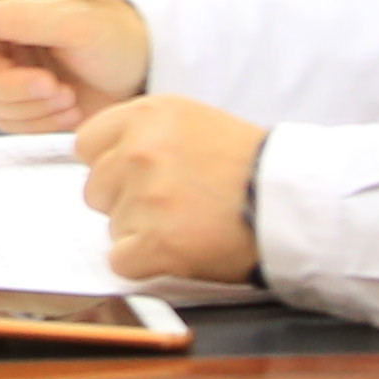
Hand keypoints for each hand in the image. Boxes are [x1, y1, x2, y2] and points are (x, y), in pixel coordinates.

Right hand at [0, 0, 150, 133]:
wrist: (147, 79)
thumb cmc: (124, 39)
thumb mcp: (78, 22)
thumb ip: (22, 16)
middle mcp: (7, 24)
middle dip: (6, 82)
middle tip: (48, 84)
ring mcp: (12, 61)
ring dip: (24, 104)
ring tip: (65, 95)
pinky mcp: (20, 95)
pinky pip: (1, 117)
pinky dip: (33, 121)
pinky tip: (65, 108)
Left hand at [77, 98, 264, 283]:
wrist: (292, 201)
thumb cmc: (250, 164)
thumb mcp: (194, 121)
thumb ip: (146, 133)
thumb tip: (106, 158)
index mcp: (148, 115)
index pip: (87, 144)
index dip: (110, 166)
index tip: (134, 177)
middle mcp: (140, 150)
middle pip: (95, 189)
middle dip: (125, 202)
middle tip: (171, 204)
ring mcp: (146, 196)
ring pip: (111, 227)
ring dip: (141, 232)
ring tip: (187, 223)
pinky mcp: (157, 242)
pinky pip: (121, 261)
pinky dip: (145, 264)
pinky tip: (180, 249)